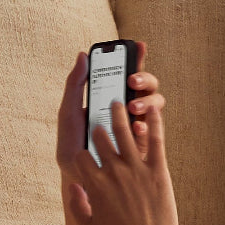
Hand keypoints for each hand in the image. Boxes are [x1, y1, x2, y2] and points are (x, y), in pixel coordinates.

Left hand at [55, 40, 164, 170]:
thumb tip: (82, 55)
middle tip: (131, 81)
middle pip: (147, 85)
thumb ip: (74, 85)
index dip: (136, 57)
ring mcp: (138, 125)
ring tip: (132, 109)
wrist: (79, 178)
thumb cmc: (73, 145)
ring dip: (147, 101)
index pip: (127, 71)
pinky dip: (147, 126)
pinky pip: (154, 131)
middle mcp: (128, 108)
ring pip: (156, 103)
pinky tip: (136, 128)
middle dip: (144, 78)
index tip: (137, 47)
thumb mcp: (69, 113)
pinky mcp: (143, 145)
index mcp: (112, 96)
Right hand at [57, 42, 178, 224]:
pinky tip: (152, 107)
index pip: (80, 157)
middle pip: (100, 139)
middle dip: (97, 128)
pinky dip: (154, 121)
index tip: (84, 152)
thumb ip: (76, 206)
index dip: (81, 153)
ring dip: (118, 113)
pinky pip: (155, 140)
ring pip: (124, 132)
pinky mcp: (158, 171)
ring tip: (117, 101)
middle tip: (98, 118)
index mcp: (94, 186)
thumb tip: (74, 186)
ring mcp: (136, 170)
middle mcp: (113, 173)